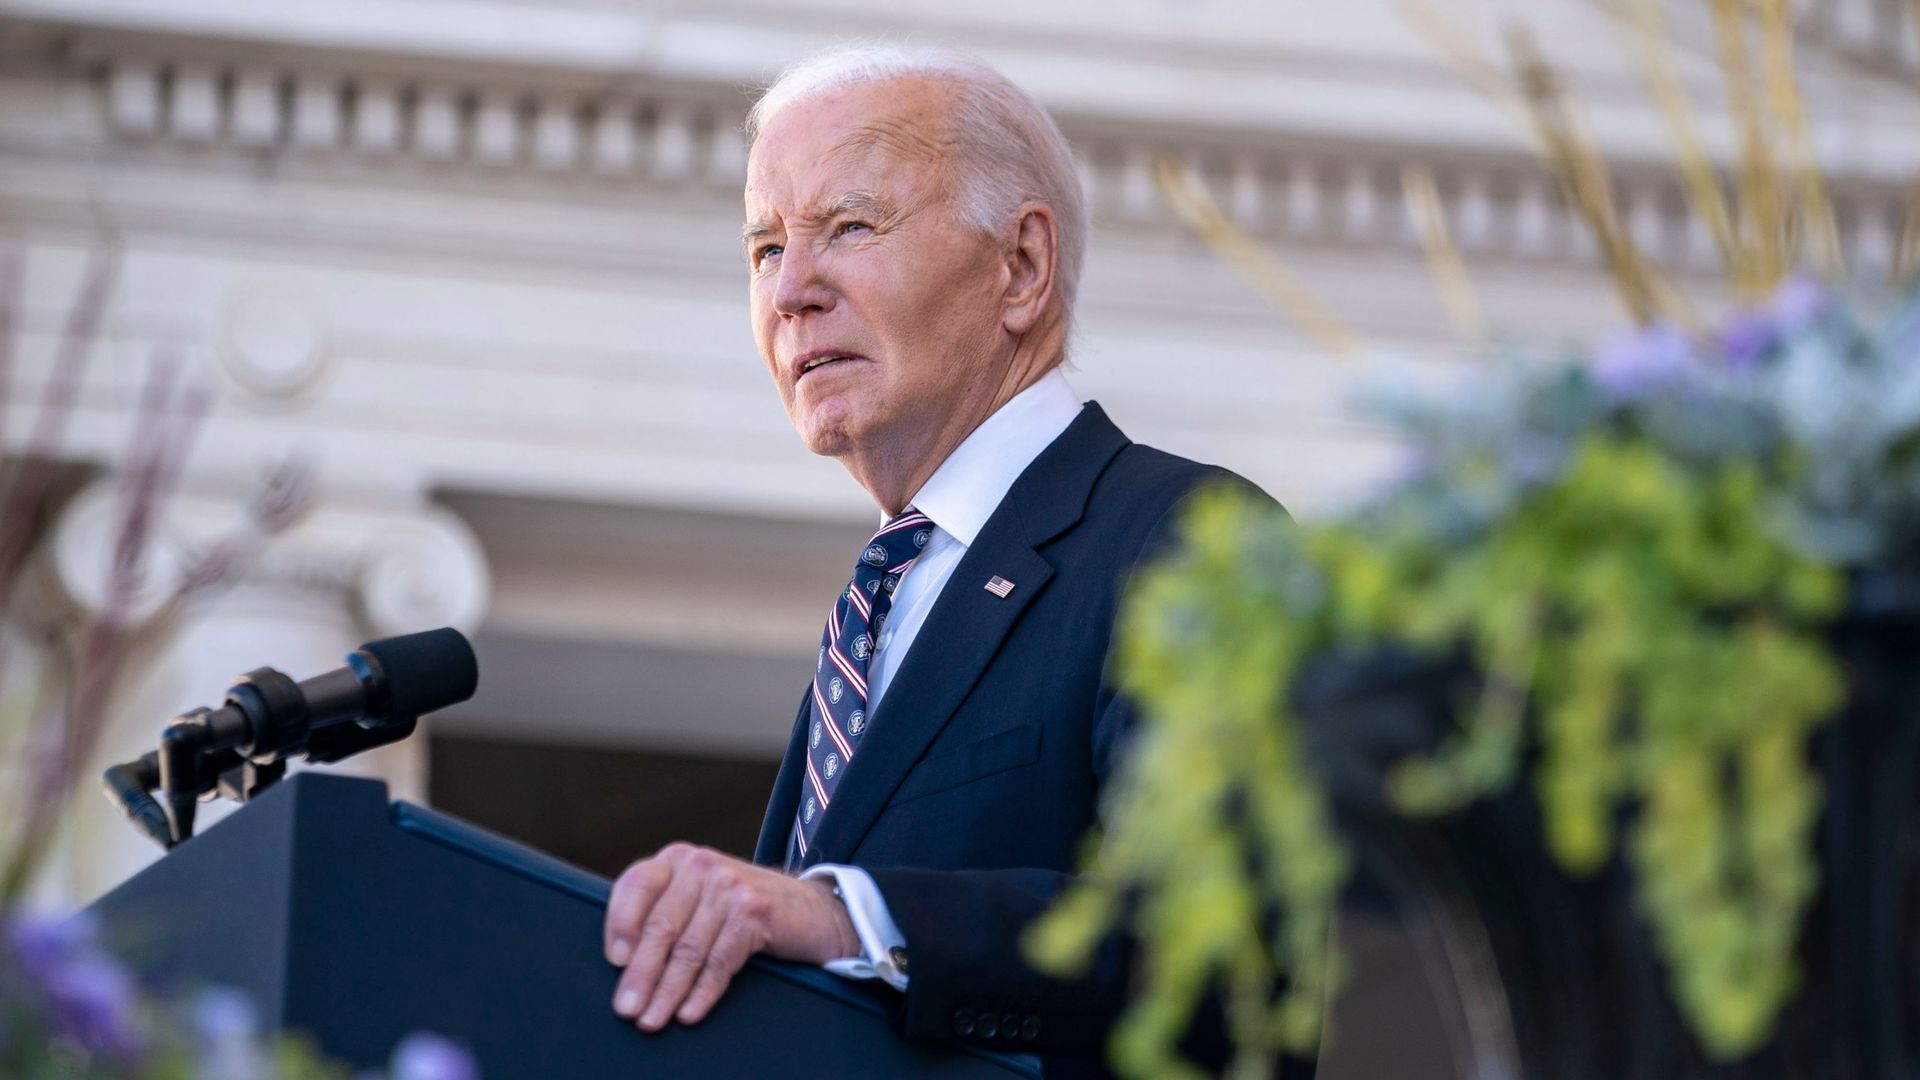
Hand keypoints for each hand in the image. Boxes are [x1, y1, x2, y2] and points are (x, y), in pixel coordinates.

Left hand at [603, 843, 858, 1030]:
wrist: (811, 911)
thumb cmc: (743, 911)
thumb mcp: (700, 898)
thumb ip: (665, 912)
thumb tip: (622, 961)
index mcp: (678, 859)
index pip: (635, 886)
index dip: (620, 924)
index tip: (614, 962)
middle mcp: (701, 865)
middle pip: (660, 926)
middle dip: (640, 974)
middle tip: (627, 1008)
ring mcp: (729, 885)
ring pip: (688, 949)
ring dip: (667, 991)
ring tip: (652, 1019)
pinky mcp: (754, 911)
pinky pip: (719, 960)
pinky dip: (702, 992)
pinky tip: (689, 1013)